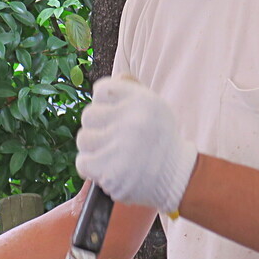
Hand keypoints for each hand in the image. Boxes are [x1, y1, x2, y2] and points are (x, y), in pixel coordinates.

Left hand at [75, 76, 197, 212]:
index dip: (104, 105)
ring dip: (93, 149)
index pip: (100, 90)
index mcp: (142, 100)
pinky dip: (91, 168)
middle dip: (98, 128)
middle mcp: (133, 120)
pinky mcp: (110, 171)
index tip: (115, 118)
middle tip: (115, 140)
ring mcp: (120, 146)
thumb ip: (131, 89)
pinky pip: (82, 163)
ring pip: (83, 139)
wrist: (175, 177)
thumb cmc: (159, 139)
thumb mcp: (154, 106)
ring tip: (112, 155)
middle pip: (89, 116)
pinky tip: (108, 169)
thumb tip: (111, 80)